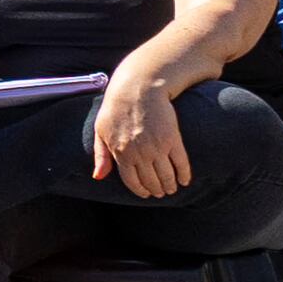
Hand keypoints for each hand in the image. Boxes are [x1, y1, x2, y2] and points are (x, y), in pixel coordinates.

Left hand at [90, 67, 192, 199]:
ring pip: (166, 176)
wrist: (138, 87)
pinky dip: (184, 175)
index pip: (132, 182)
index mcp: (120, 152)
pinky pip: (181, 163)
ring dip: (170, 185)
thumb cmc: (116, 108)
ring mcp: (157, 147)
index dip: (141, 190)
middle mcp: (139, 153)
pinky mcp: (172, 139)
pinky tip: (184, 179)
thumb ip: (100, 156)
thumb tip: (98, 177)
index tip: (147, 194)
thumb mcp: (101, 131)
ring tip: (172, 188)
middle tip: (161, 192)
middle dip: (157, 190)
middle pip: (151, 181)